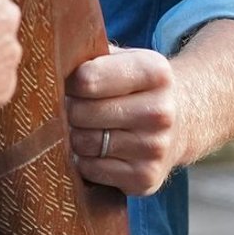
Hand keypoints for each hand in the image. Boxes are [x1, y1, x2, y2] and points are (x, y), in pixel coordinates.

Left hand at [66, 44, 182, 195]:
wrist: (183, 118)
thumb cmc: (137, 85)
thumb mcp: (124, 58)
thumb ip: (90, 56)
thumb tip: (50, 64)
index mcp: (155, 72)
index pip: (87, 80)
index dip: (70, 82)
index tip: (73, 83)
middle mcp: (160, 111)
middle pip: (81, 113)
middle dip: (69, 109)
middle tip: (75, 107)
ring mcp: (155, 148)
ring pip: (84, 143)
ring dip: (75, 136)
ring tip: (86, 126)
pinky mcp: (146, 178)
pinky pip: (91, 170)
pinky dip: (85, 161)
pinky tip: (97, 149)